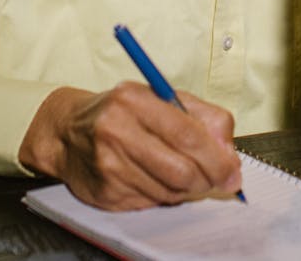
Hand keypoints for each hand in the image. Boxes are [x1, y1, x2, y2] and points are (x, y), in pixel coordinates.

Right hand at [18, 83, 241, 209]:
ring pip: (171, 192)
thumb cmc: (122, 112)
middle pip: (181, 170)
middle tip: (220, 180)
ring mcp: (109, 166)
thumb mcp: (162, 97)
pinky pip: (153, 203)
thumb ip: (203, 117)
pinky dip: (165, 195)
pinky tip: (156, 178)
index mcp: (134, 100)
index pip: (188, 135)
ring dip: (188, 189)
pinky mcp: (106, 193)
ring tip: (183, 172)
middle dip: (209, 179)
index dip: (218, 158)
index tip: (233, 170)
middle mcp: (117, 132)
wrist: (67, 131)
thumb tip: (229, 152)